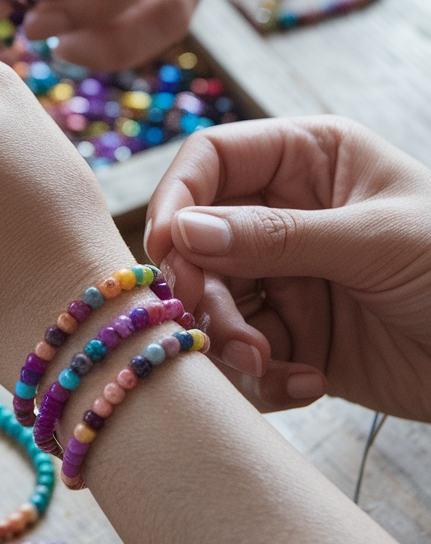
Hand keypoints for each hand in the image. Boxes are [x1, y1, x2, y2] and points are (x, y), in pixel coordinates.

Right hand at [145, 117, 430, 417]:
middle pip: (198, 243)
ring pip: (213, 305)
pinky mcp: (294, 339)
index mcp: (308, 160)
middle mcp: (286, 215)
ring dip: (229, 343)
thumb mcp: (375, 242)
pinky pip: (243, 357)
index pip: (213, 159)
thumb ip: (276, 236)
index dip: (178, 199)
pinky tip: (308, 384)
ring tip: (270, 366)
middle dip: (205, 292)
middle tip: (222, 332)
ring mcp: (288, 279)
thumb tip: (182, 231)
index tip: (167, 251)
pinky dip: (262, 379)